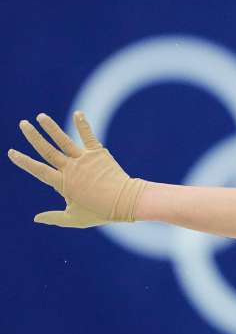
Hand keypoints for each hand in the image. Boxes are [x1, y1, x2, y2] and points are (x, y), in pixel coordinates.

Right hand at [7, 111, 148, 227]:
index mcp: (63, 184)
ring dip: (52, 127)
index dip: (24, 161)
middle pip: (48, 150)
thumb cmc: (100, 212)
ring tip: (41, 116)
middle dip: (33, 136)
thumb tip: (36, 218)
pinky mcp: (98, 153)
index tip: (11, 152)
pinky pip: (88, 136)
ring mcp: (85, 160)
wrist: (126, 202)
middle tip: (23, 124)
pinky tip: (78, 113)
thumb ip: (54, 217)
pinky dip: (82, 125)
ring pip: (64, 141)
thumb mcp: (74, 219)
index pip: (38, 170)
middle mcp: (71, 169)